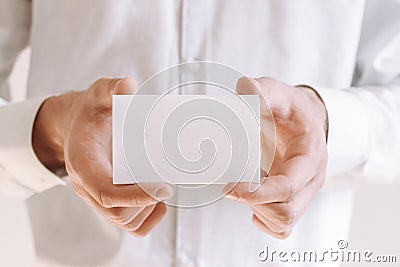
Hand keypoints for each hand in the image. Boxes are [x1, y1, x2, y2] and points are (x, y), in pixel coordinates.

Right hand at [32, 77, 171, 236]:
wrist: (77, 129)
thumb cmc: (90, 114)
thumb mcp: (98, 94)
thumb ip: (111, 89)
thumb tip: (128, 86)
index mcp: (84, 164)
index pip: (105, 191)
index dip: (134, 195)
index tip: (163, 188)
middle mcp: (87, 186)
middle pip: (116, 212)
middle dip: (145, 202)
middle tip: (167, 184)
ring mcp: (97, 198)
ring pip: (124, 222)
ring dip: (147, 209)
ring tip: (161, 188)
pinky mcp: (108, 203)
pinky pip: (128, 225)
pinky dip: (146, 219)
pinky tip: (157, 200)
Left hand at [223, 77, 327, 238]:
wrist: (305, 120)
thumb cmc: (292, 109)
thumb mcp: (279, 93)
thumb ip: (263, 91)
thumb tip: (244, 90)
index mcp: (310, 156)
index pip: (288, 187)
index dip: (258, 193)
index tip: (230, 188)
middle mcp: (311, 179)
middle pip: (287, 212)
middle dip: (254, 204)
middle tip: (234, 186)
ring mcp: (304, 193)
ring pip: (283, 223)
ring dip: (258, 211)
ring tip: (246, 187)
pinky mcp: (295, 200)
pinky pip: (282, 227)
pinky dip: (263, 220)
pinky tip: (253, 199)